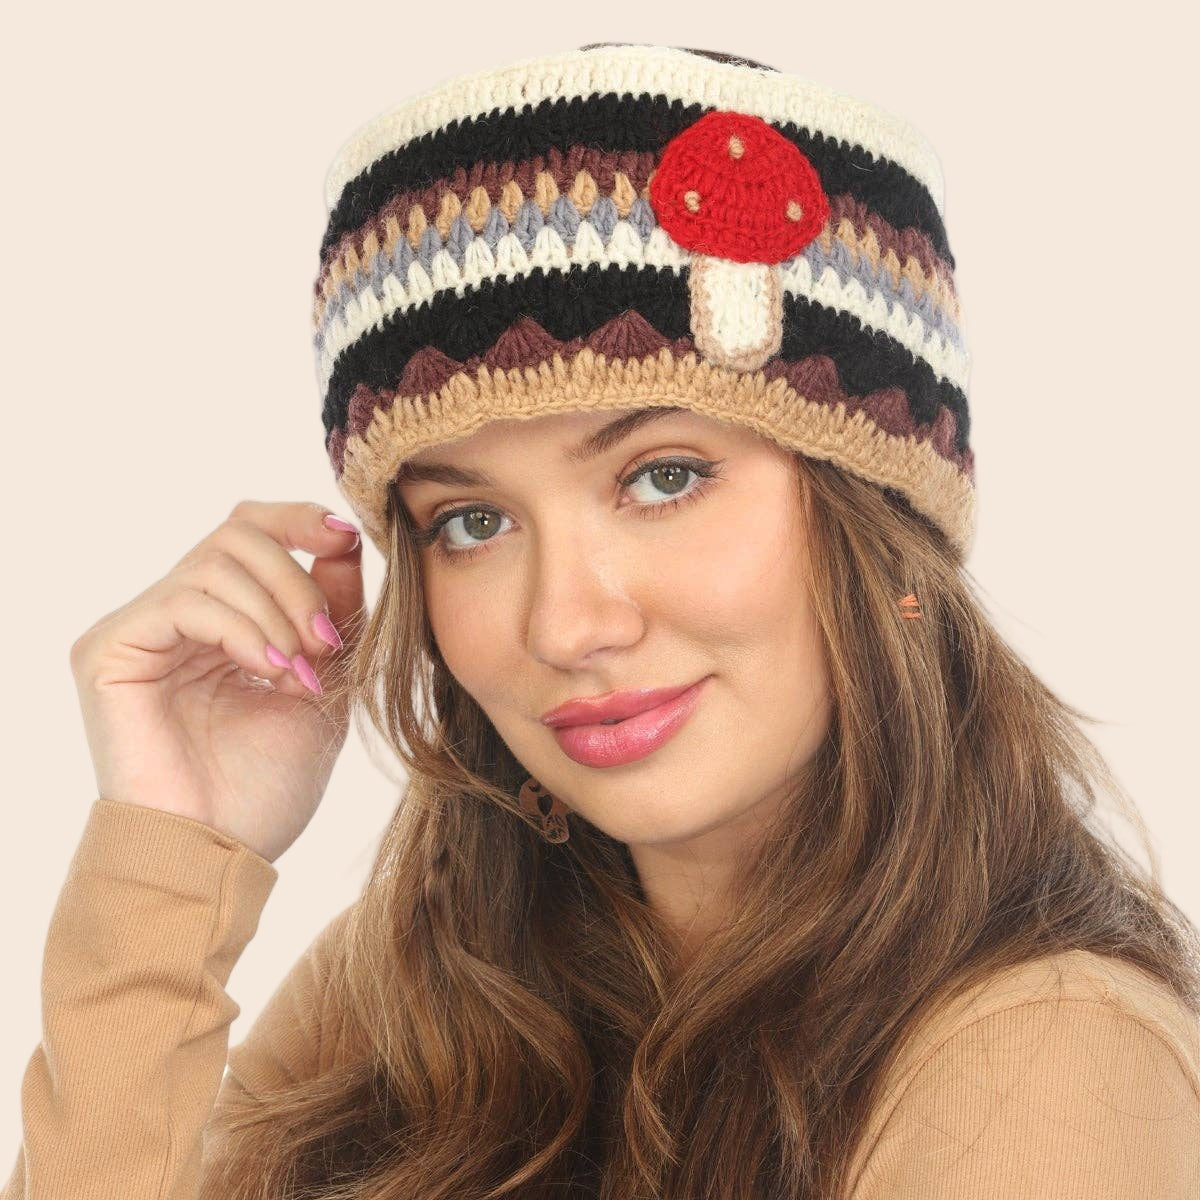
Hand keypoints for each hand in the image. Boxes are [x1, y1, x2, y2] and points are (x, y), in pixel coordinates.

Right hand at [68, 500, 365, 862]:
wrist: (222, 852)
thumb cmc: (267, 785)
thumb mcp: (324, 683)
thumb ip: (333, 611)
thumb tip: (341, 541)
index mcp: (221, 619)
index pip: (250, 530)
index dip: (300, 520)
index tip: (347, 537)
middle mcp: (174, 615)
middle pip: (237, 533)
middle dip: (298, 580)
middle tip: (323, 643)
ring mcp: (139, 629)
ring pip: (215, 561)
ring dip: (277, 612)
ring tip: (297, 672)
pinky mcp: (110, 649)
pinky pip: (185, 601)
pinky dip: (241, 629)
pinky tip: (268, 671)